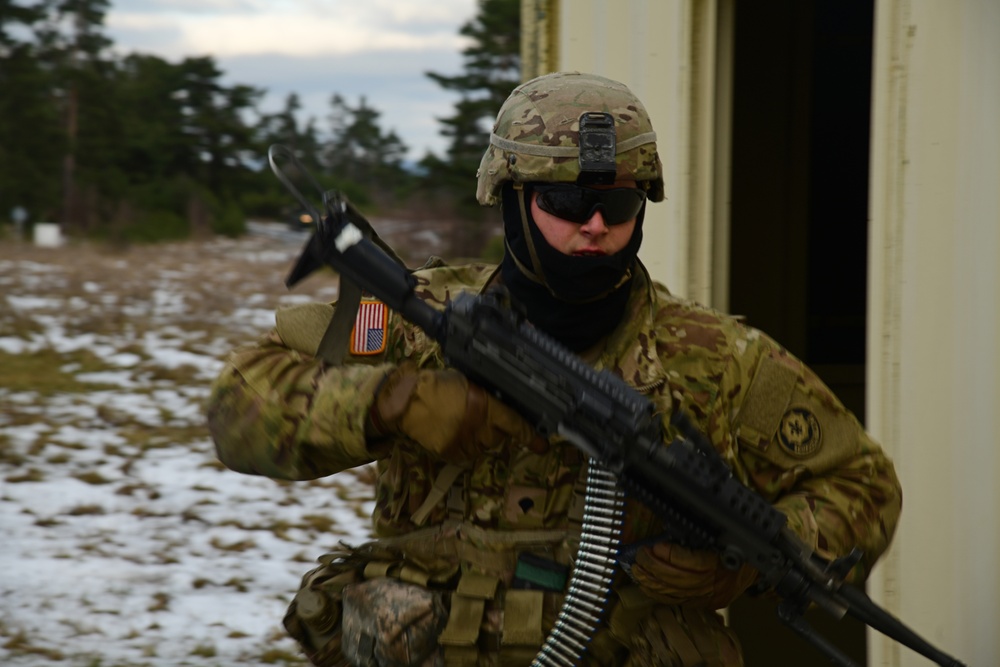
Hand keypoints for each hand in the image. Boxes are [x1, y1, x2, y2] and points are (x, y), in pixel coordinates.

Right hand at [369, 362, 540, 463]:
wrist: (407, 401)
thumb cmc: (436, 385)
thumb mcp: (466, 383)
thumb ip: (484, 396)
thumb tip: (497, 404)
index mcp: (485, 406)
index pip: (514, 423)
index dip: (529, 435)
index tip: (542, 445)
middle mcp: (479, 428)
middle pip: (498, 437)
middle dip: (493, 429)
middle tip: (475, 416)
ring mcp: (465, 443)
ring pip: (483, 447)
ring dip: (478, 438)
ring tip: (458, 422)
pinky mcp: (451, 453)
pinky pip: (466, 454)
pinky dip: (462, 446)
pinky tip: (450, 431)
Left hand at [630, 542, 757, 608]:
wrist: (761, 567)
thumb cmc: (739, 547)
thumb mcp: (722, 536)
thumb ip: (697, 538)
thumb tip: (669, 534)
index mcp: (722, 563)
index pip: (691, 562)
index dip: (670, 555)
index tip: (656, 546)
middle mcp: (716, 583)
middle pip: (679, 579)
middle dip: (654, 567)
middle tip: (640, 556)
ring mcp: (711, 597)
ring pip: (675, 593)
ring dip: (652, 582)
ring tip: (638, 570)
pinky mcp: (706, 604)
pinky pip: (678, 602)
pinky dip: (659, 594)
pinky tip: (647, 586)